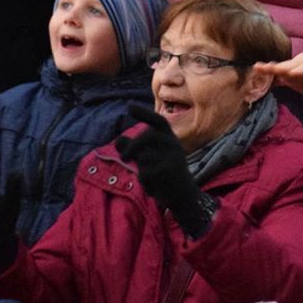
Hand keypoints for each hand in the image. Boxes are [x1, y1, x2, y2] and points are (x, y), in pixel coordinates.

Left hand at [116, 108, 213, 236]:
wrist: (182, 196)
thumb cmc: (163, 174)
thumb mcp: (148, 159)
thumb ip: (134, 149)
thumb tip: (119, 139)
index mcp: (169, 139)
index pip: (158, 122)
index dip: (144, 114)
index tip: (129, 106)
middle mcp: (174, 144)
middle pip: (148, 137)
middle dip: (133, 147)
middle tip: (123, 158)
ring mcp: (174, 156)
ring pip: (145, 158)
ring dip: (141, 170)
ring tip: (149, 179)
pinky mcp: (171, 170)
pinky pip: (146, 173)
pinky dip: (145, 182)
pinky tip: (154, 188)